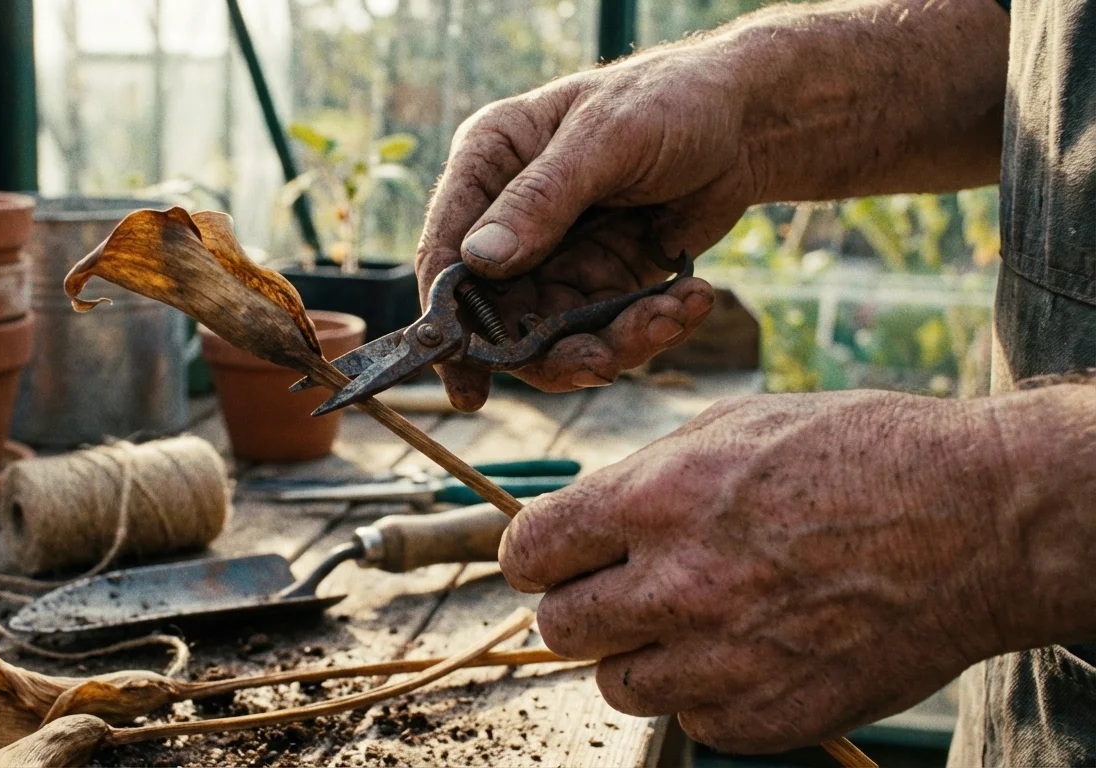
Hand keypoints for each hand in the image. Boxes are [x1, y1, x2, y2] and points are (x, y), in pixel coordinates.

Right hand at [416, 50, 757, 409]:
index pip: (444, 251)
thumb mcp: (606, 137)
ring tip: (670, 315)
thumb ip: (541, 200)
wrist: (750, 120)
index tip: (466, 378)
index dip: (447, 319)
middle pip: (497, 313)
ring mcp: (555, 255)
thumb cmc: (670, 99)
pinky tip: (691, 298)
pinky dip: (648, 328)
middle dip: (550, 350)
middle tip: (602, 364)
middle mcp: (509, 217)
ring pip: (553, 335)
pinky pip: (604, 331)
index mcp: (489, 164)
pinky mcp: (601, 281)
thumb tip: (477, 262)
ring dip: (611, 342)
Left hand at [499, 390, 1022, 752]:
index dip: (534, 556)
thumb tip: (587, 515)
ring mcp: (723, 660)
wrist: (979, 519)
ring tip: (693, 622)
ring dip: (639, 657)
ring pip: (617, 685)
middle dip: (580, 607)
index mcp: (657, 500)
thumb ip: (645, 477)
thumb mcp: (735, 426)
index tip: (549, 560)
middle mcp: (678, 585)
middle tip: (619, 592)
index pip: (530, 553)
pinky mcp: (768, 716)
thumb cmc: (862, 454)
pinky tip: (750, 652)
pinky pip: (693, 724)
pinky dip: (707, 696)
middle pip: (560, 628)